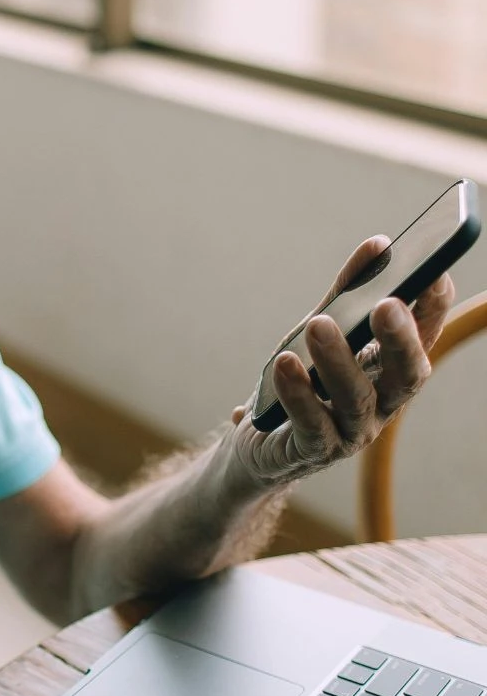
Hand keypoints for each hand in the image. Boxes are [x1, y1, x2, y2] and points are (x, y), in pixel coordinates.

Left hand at [230, 235, 454, 485]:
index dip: (433, 307)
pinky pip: (310, 423)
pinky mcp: (314, 450)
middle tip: (387, 303)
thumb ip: (349, 292)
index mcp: (392, 369)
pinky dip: (298, 393)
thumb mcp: (324, 329)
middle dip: (400, 339)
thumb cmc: (304, 377)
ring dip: (338, 360)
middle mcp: (384, 403)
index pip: (425, 337)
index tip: (433, 271)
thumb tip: (379, 245)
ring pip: (356, 398)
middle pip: (406, 374)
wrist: (261, 440)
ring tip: (318, 325)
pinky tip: (285, 364)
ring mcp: (353, 431)